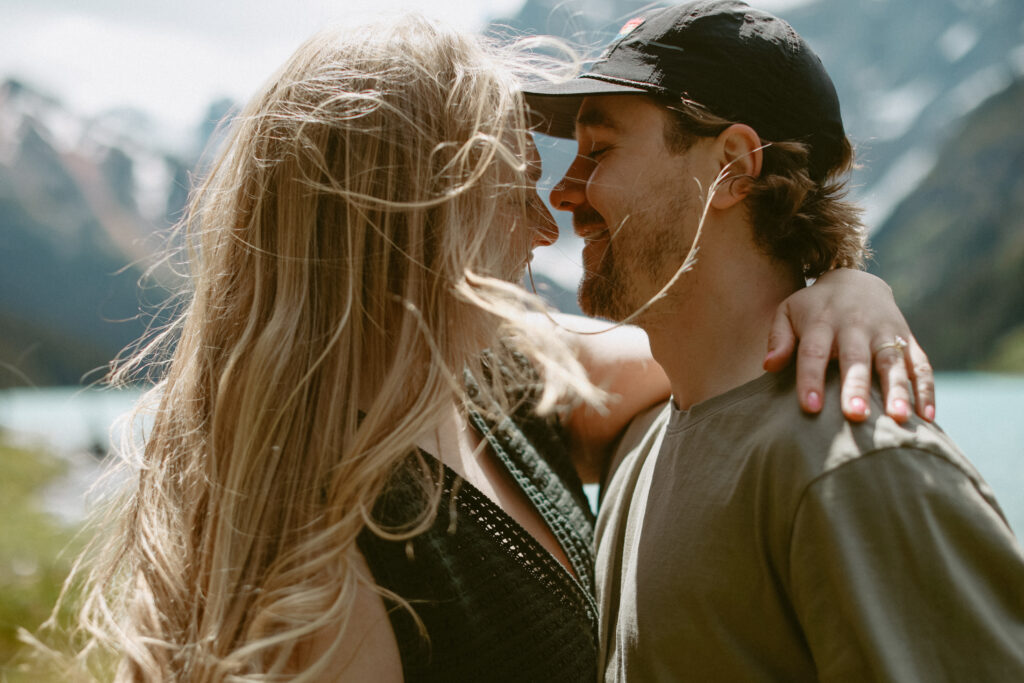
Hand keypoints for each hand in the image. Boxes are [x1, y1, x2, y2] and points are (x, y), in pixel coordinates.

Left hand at [763, 269, 934, 422]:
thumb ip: (778, 338)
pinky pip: (921, 365)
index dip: (811, 379)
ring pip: (892, 362)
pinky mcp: (908, 339)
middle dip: (856, 387)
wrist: (855, 281)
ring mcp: (885, 333)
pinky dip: (926, 389)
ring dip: (897, 390)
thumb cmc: (813, 308)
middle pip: (856, 359)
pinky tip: (926, 417)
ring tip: (899, 419)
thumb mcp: (788, 313)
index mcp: (822, 321)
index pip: (814, 352)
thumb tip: (769, 366)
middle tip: (855, 416)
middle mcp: (856, 326)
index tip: (810, 407)